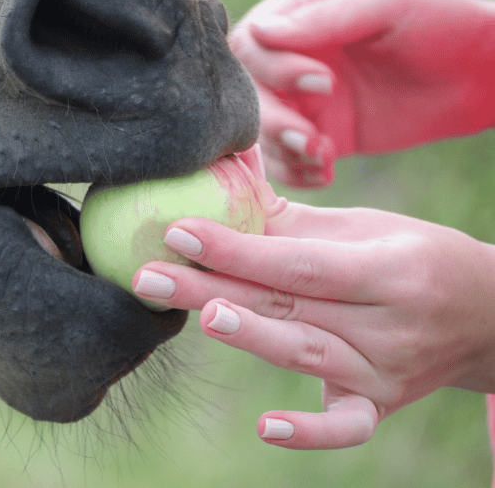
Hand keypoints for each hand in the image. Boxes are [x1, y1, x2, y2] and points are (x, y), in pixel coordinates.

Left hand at [131, 202, 494, 448]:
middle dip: (214, 287)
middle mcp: (389, 322)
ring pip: (307, 355)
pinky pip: (347, 426)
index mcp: (389, 267)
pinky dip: (310, 431)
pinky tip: (265, 427)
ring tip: (199, 315)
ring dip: (251, 337)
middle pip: (289, 305)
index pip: (299, 262)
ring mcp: (385, 370)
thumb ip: (291, 216)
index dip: (237, 248)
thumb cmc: (411, 257)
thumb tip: (222, 177)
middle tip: (148, 276)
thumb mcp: (365, 228)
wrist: (486, 316)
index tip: (177, 231)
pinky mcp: (379, 404)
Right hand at [230, 0, 494, 186]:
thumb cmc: (439, 21)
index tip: (324, 82)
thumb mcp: (386, 4)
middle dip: (273, 118)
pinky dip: (297, 171)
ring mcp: (303, 97)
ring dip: (283, 149)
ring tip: (322, 158)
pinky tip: (325, 173)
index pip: (252, 43)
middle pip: (248, 90)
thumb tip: (259, 30)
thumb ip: (325, 18)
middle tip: (311, 137)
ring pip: (261, 128)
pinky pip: (287, 158)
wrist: (482, 72)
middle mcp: (290, 54)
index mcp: (299, 10)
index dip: (274, 68)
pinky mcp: (321, 132)